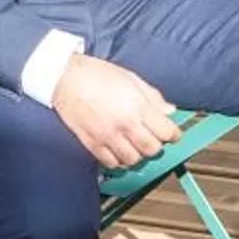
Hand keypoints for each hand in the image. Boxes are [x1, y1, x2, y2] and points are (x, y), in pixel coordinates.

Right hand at [51, 53, 181, 169]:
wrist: (65, 77)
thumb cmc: (97, 74)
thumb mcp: (132, 79)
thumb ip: (153, 97)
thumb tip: (169, 110)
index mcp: (137, 106)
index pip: (166, 131)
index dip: (173, 134)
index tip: (172, 133)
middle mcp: (124, 124)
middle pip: (152, 149)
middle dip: (157, 145)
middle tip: (153, 138)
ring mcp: (108, 136)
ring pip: (133, 160)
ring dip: (138, 154)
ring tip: (135, 145)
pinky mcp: (93, 143)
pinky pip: (112, 163)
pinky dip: (119, 161)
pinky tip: (119, 151)